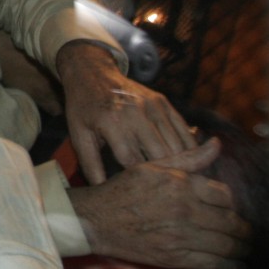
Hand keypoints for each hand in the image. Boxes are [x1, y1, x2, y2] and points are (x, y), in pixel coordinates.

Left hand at [56, 40, 197, 183]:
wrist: (93, 72)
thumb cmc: (84, 107)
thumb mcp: (78, 133)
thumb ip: (90, 164)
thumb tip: (101, 192)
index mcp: (111, 120)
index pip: (132, 162)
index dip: (137, 182)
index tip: (141, 196)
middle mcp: (135, 112)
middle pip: (161, 156)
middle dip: (164, 178)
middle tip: (166, 196)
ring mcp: (152, 105)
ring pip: (177, 147)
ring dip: (181, 167)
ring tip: (179, 186)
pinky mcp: (163, 102)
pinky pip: (184, 131)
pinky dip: (190, 150)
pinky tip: (189, 166)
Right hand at [68, 138, 251, 267]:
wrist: (96, 219)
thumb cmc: (123, 190)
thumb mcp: (153, 166)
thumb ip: (189, 157)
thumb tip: (217, 144)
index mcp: (180, 184)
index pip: (226, 195)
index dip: (233, 204)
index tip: (233, 209)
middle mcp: (183, 210)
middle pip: (231, 222)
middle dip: (244, 229)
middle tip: (247, 232)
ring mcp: (180, 236)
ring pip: (227, 244)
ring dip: (240, 247)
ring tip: (243, 247)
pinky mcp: (174, 257)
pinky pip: (213, 263)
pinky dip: (228, 264)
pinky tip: (231, 261)